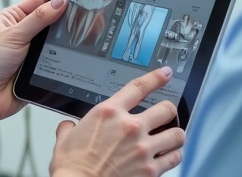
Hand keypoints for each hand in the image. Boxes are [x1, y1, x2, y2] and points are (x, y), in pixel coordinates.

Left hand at [0, 0, 67, 125]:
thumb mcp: (14, 34)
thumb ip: (39, 18)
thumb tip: (59, 2)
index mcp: (14, 18)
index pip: (39, 1)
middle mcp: (23, 33)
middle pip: (50, 21)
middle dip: (62, 20)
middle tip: (82, 16)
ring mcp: (32, 52)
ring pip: (55, 42)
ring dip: (61, 42)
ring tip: (76, 38)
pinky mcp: (39, 69)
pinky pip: (56, 60)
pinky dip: (61, 59)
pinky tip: (69, 57)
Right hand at [50, 67, 185, 176]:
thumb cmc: (72, 168)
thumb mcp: (65, 140)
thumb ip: (70, 128)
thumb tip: (68, 126)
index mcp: (109, 113)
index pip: (139, 87)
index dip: (157, 77)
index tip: (166, 74)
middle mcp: (130, 127)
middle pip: (166, 109)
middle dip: (169, 110)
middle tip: (166, 114)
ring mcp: (143, 148)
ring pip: (176, 134)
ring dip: (175, 134)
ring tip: (172, 136)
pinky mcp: (151, 169)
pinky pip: (174, 158)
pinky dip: (174, 155)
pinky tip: (170, 155)